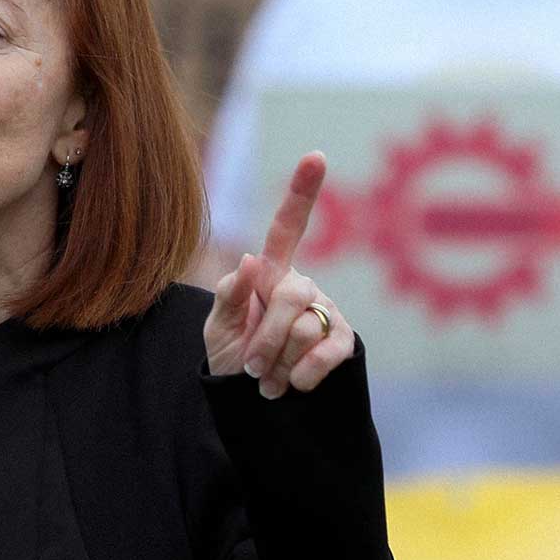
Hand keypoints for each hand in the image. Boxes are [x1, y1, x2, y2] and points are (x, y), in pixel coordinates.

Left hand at [204, 152, 355, 397]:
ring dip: (279, 361)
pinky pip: (329, 351)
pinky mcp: (343, 342)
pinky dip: (304, 374)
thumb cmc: (232, 359)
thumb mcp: (216, 328)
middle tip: (251, 366)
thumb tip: (251, 260)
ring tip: (269, 377)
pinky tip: (293, 384)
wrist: (252, 404)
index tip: (316, 156)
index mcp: (270, 273)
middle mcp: (303, 286)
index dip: (302, 193)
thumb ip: (229, 295)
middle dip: (265, 338)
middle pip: (291, 295)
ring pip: (306, 327)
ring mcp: (326, 312)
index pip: (287, 228)